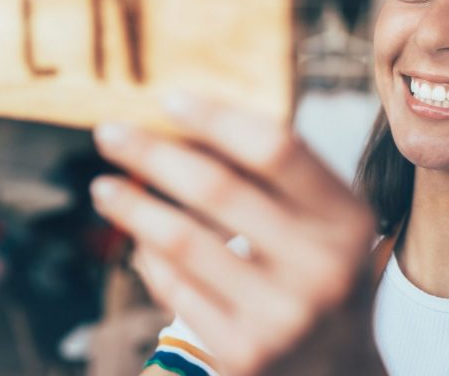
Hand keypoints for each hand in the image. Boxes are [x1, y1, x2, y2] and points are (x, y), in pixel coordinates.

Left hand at [91, 95, 383, 375]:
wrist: (336, 370)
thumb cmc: (317, 274)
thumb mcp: (324, 223)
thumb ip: (273, 176)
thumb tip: (185, 124)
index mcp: (346, 219)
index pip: (277, 149)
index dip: (217, 118)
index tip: (167, 99)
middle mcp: (322, 268)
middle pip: (218, 189)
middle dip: (152, 154)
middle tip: (108, 134)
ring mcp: (282, 316)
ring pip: (183, 241)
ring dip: (132, 206)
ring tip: (102, 187)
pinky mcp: (244, 354)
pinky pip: (175, 289)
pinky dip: (148, 257)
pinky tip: (137, 240)